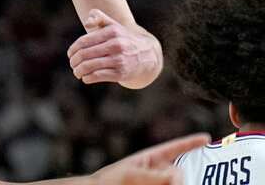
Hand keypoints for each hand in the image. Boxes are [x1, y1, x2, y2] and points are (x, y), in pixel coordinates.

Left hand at [67, 9, 162, 88]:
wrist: (147, 55)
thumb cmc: (122, 38)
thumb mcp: (112, 24)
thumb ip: (97, 16)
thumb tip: (87, 23)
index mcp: (112, 32)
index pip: (84, 41)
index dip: (73, 49)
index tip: (70, 54)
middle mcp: (116, 45)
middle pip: (84, 54)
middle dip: (74, 61)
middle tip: (72, 64)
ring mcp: (119, 60)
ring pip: (89, 66)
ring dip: (78, 70)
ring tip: (77, 72)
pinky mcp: (121, 73)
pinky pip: (97, 76)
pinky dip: (87, 78)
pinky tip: (85, 77)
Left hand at [92, 133, 209, 184]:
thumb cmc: (112, 181)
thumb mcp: (133, 175)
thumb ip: (156, 176)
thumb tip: (180, 176)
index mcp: (151, 158)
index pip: (175, 147)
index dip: (191, 142)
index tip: (207, 138)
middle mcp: (159, 170)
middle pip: (182, 168)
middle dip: (193, 171)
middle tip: (201, 174)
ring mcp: (160, 181)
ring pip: (180, 179)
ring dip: (187, 179)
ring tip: (194, 179)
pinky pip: (173, 184)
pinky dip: (178, 182)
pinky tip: (184, 182)